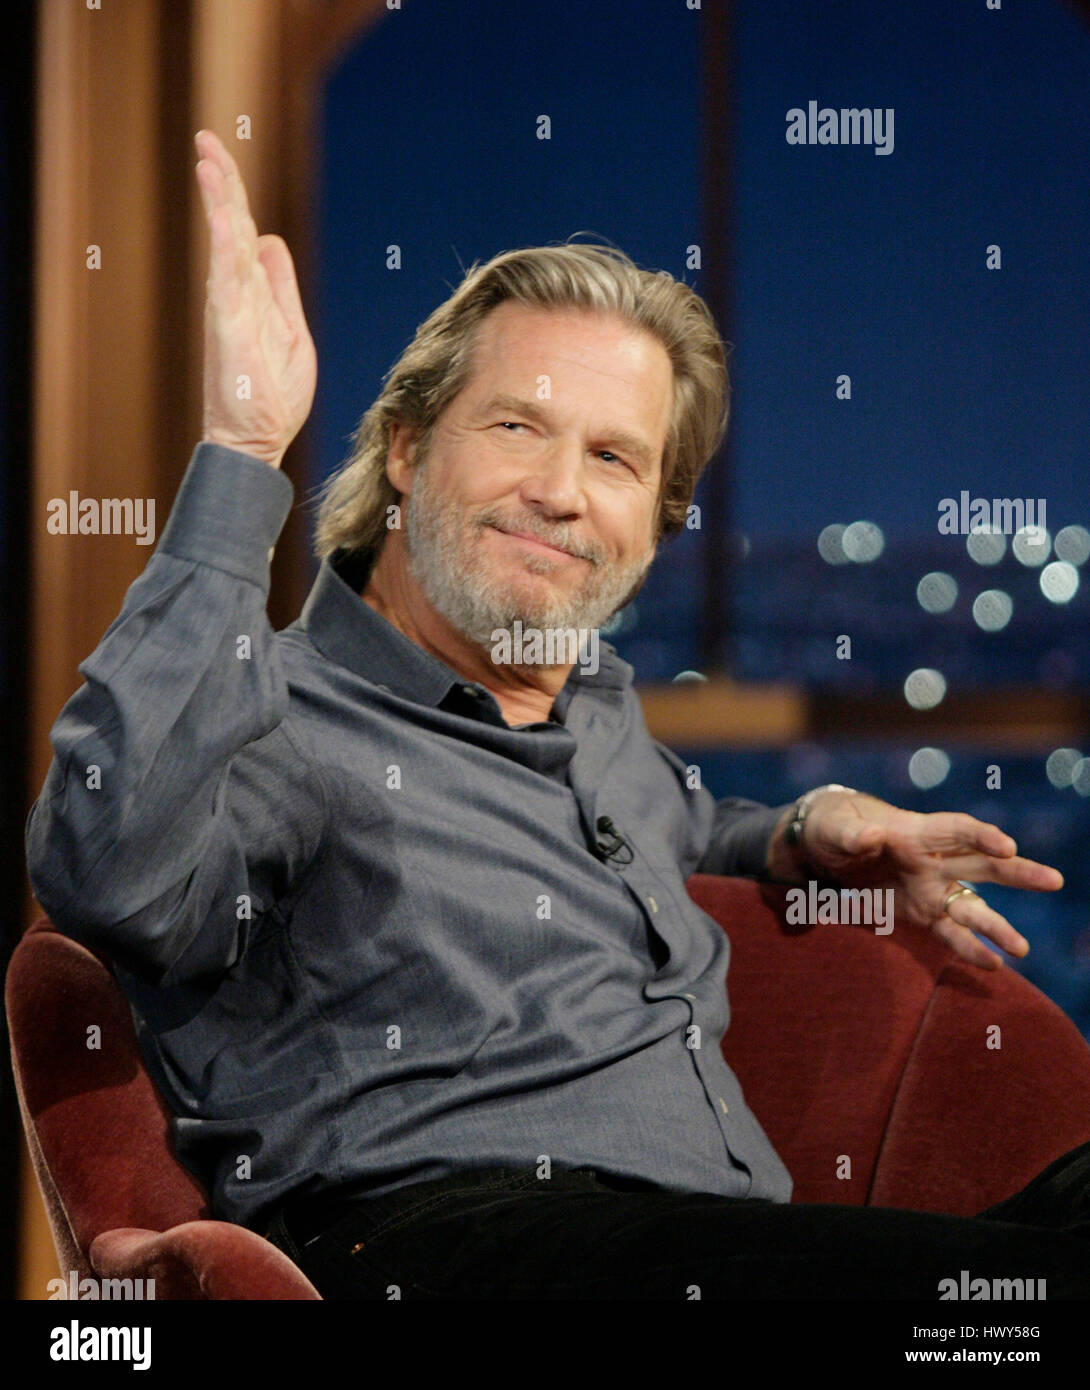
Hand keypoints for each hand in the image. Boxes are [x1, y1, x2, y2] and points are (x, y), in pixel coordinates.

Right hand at [194, 129, 316, 468]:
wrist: (258, 438)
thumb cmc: (273, 394)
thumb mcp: (292, 330)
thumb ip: (280, 286)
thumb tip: (268, 240)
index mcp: (254, 294)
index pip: (243, 233)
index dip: (235, 196)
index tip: (221, 157)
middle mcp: (236, 293)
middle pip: (229, 226)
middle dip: (221, 181)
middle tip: (206, 138)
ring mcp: (229, 306)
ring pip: (223, 241)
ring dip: (216, 198)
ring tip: (206, 156)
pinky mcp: (228, 323)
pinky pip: (225, 273)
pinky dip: (222, 239)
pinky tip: (219, 210)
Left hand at [790, 791, 1062, 968]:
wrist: (823, 846)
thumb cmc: (833, 827)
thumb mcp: (835, 827)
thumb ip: (852, 834)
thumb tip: (870, 837)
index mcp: (916, 832)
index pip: (957, 830)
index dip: (982, 836)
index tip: (1007, 846)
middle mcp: (933, 860)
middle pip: (983, 864)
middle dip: (1018, 872)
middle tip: (1054, 881)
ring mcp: (930, 888)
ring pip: (972, 907)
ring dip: (996, 927)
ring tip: (1021, 950)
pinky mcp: (920, 913)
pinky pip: (949, 933)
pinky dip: (969, 949)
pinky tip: (992, 966)